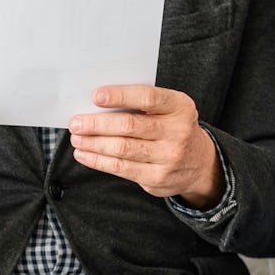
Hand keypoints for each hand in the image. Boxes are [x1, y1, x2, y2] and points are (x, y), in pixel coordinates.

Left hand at [68, 86, 222, 207]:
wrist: (198, 163)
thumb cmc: (172, 129)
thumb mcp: (168, 111)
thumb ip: (141, 106)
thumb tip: (96, 104)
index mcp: (179, 107)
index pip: (147, 98)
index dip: (120, 96)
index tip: (96, 96)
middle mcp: (178, 131)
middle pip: (129, 126)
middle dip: (97, 124)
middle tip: (75, 122)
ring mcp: (169, 157)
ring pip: (122, 148)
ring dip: (94, 143)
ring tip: (76, 137)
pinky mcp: (157, 178)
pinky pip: (121, 168)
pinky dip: (98, 160)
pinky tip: (84, 154)